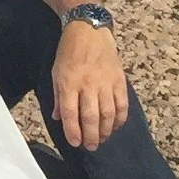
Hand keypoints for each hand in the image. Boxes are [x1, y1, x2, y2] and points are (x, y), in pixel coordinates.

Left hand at [51, 22, 128, 150]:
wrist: (89, 30)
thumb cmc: (69, 52)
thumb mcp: (56, 72)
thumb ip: (59, 97)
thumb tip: (59, 118)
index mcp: (69, 83)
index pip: (71, 113)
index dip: (73, 131)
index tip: (75, 143)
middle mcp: (88, 84)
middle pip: (91, 117)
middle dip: (91, 136)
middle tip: (91, 147)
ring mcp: (106, 83)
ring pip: (108, 113)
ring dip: (106, 130)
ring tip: (102, 139)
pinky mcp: (119, 80)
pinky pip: (122, 104)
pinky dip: (120, 118)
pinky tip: (116, 126)